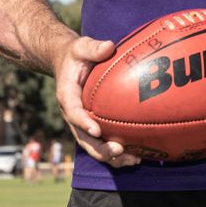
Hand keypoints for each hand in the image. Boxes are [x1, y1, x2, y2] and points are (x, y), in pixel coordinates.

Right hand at [53, 35, 140, 167]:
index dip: (83, 122)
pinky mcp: (93, 126)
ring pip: (93, 146)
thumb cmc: (77, 55)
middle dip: (99, 148)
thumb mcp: (81, 46)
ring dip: (111, 156)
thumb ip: (93, 48)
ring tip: (132, 160)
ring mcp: (83, 123)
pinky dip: (118, 153)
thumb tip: (109, 46)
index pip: (74, 112)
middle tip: (118, 150)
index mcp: (67, 96)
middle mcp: (73, 114)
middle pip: (83, 138)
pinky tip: (138, 156)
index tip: (96, 129)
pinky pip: (103, 142)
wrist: (67, 64)